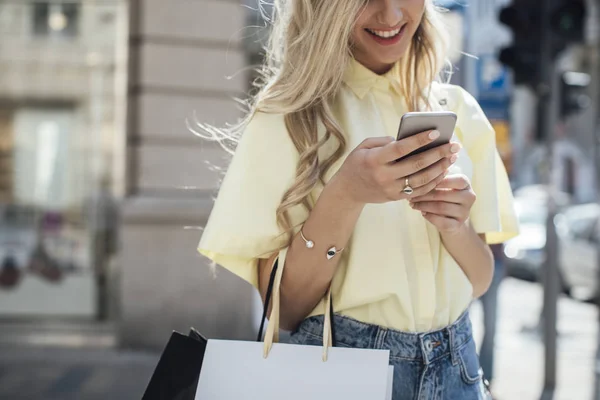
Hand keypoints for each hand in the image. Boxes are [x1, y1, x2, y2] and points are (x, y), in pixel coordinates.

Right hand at [333, 130, 461, 204]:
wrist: (348, 190)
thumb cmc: (357, 163)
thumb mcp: (364, 146)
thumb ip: (384, 141)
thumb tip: (408, 139)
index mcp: (374, 160)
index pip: (400, 149)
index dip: (419, 140)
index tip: (436, 132)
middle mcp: (383, 176)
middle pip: (416, 165)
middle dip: (438, 154)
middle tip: (454, 145)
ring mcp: (390, 189)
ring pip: (421, 180)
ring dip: (440, 168)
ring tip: (452, 157)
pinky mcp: (396, 198)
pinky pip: (419, 191)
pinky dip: (433, 181)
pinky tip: (443, 171)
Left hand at [409, 174, 475, 233]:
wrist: (452, 218)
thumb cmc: (444, 196)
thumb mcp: (444, 184)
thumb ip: (436, 178)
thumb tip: (418, 175)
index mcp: (466, 184)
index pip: (455, 179)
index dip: (438, 180)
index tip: (420, 181)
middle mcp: (469, 197)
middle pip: (443, 194)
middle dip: (424, 195)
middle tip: (410, 195)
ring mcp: (464, 212)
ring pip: (441, 208)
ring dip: (423, 205)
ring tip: (412, 203)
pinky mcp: (457, 225)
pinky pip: (441, 221)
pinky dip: (429, 216)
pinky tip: (422, 212)